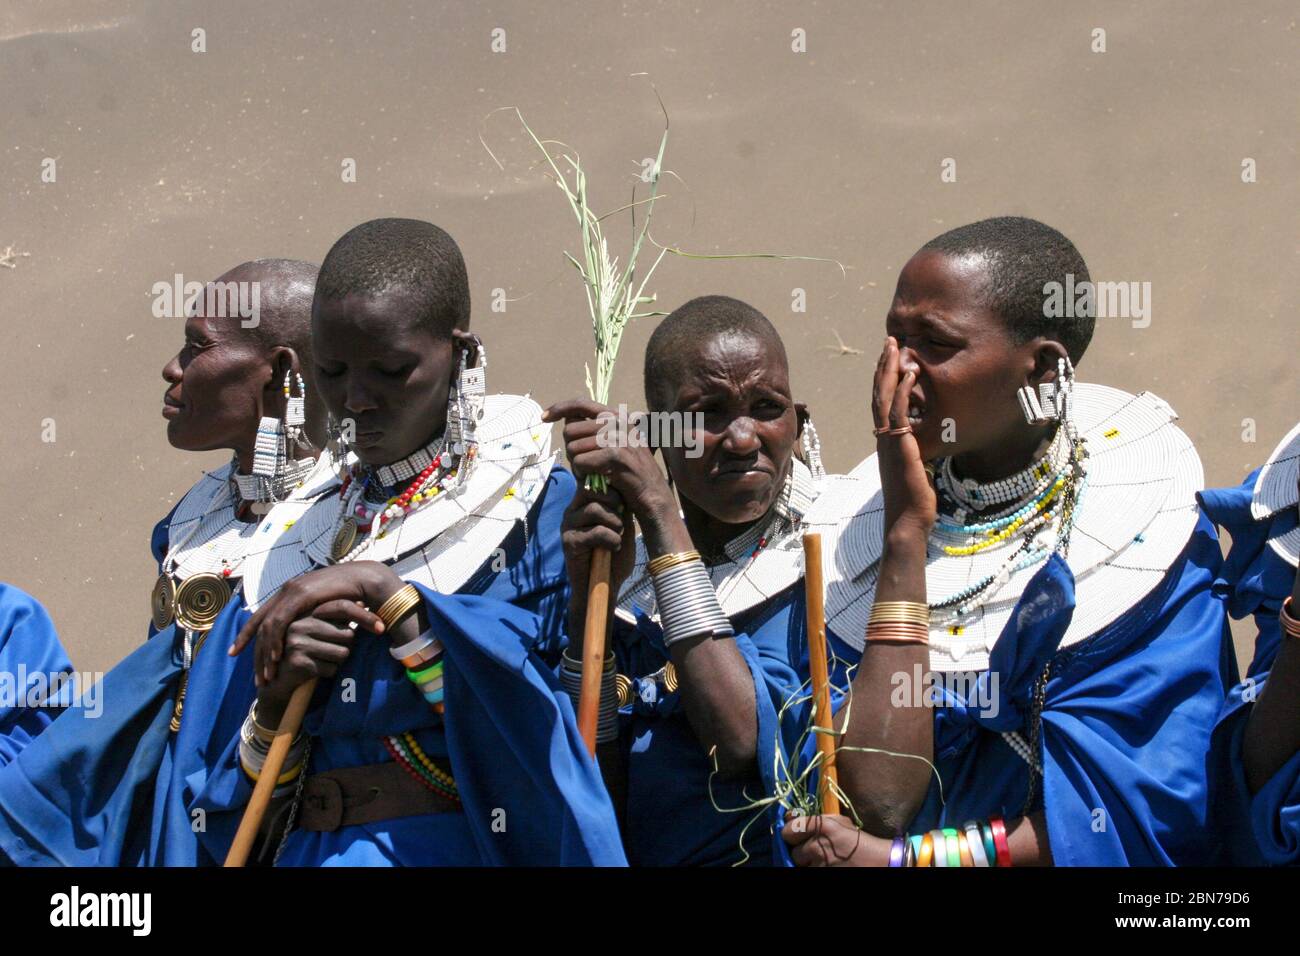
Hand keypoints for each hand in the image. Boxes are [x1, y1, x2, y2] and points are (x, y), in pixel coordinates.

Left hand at [230, 562, 399, 685]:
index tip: (235, 651)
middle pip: (260, 625)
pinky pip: (280, 622)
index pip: (261, 616)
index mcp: (289, 592)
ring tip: (267, 674)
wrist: (364, 578)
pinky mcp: (299, 596)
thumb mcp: (325, 606)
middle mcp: (285, 590)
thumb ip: (312, 615)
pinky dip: (276, 641)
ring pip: (267, 626)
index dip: (246, 634)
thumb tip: (306, 630)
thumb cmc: (350, 593)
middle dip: (254, 652)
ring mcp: (291, 591)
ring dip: (265, 653)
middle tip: (254, 675)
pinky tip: (276, 658)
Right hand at [253, 600, 368, 719]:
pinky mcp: (297, 660)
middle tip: (331, 651)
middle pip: (347, 634)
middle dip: (346, 646)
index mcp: (307, 610)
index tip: (381, 627)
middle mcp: (301, 622)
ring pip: (342, 653)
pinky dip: (329, 673)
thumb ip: (337, 617)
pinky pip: (331, 669)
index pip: (343, 607)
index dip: (364, 617)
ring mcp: (297, 640)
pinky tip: (315, 671)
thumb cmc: (307, 650)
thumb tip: (363, 601)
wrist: (280, 679)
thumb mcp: (320, 630)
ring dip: (338, 661)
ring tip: (321, 660)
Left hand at [543, 398, 678, 532]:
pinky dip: (583, 474)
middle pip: (571, 430)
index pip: (581, 403)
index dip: (559, 408)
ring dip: (577, 465)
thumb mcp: (613, 447)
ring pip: (574, 448)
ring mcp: (618, 437)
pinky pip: (582, 462)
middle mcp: (618, 422)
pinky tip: (595, 479)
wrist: (652, 495)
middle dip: (571, 450)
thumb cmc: (628, 473)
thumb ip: (592, 432)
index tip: (544, 417)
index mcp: (616, 416)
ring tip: (592, 474)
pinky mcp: (616, 455)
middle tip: (584, 465)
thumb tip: (567, 420)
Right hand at [561, 485, 637, 643]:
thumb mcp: (623, 526)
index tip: (623, 507)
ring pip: (595, 509)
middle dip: (614, 505)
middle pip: (593, 490)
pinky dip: (611, 540)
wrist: (605, 586)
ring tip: (617, 537)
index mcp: (584, 503)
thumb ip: (621, 507)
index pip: (594, 481)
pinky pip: (595, 531)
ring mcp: (568, 525)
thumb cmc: (614, 556)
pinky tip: (612, 549)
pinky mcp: (568, 542)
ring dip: (614, 524)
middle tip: (620, 524)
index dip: (612, 490)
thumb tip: (625, 486)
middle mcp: (573, 510)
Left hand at [782, 814, 892, 866]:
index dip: (790, 834)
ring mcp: (820, 864)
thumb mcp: (838, 822)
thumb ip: (814, 819)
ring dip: (808, 863)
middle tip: (811, 851)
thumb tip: (789, 817)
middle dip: (800, 851)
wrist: (878, 861)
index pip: (789, 830)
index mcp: (821, 826)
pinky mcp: (822, 874)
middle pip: (793, 851)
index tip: (794, 836)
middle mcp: (817, 845)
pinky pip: (809, 871)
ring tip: (822, 860)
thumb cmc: (857, 840)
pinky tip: (827, 865)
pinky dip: (815, 869)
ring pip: (800, 865)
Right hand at [873, 337, 936, 538]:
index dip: (884, 379)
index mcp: (885, 442)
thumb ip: (916, 453)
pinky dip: (902, 389)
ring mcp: (888, 440)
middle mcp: (882, 437)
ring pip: (883, 396)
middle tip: (890, 341)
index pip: (881, 403)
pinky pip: (898, 410)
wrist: (908, 520)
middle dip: (884, 365)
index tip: (891, 358)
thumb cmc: (913, 502)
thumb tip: (926, 446)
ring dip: (889, 369)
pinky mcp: (899, 444)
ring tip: (896, 346)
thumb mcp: (915, 470)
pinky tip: (910, 371)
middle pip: (877, 393)